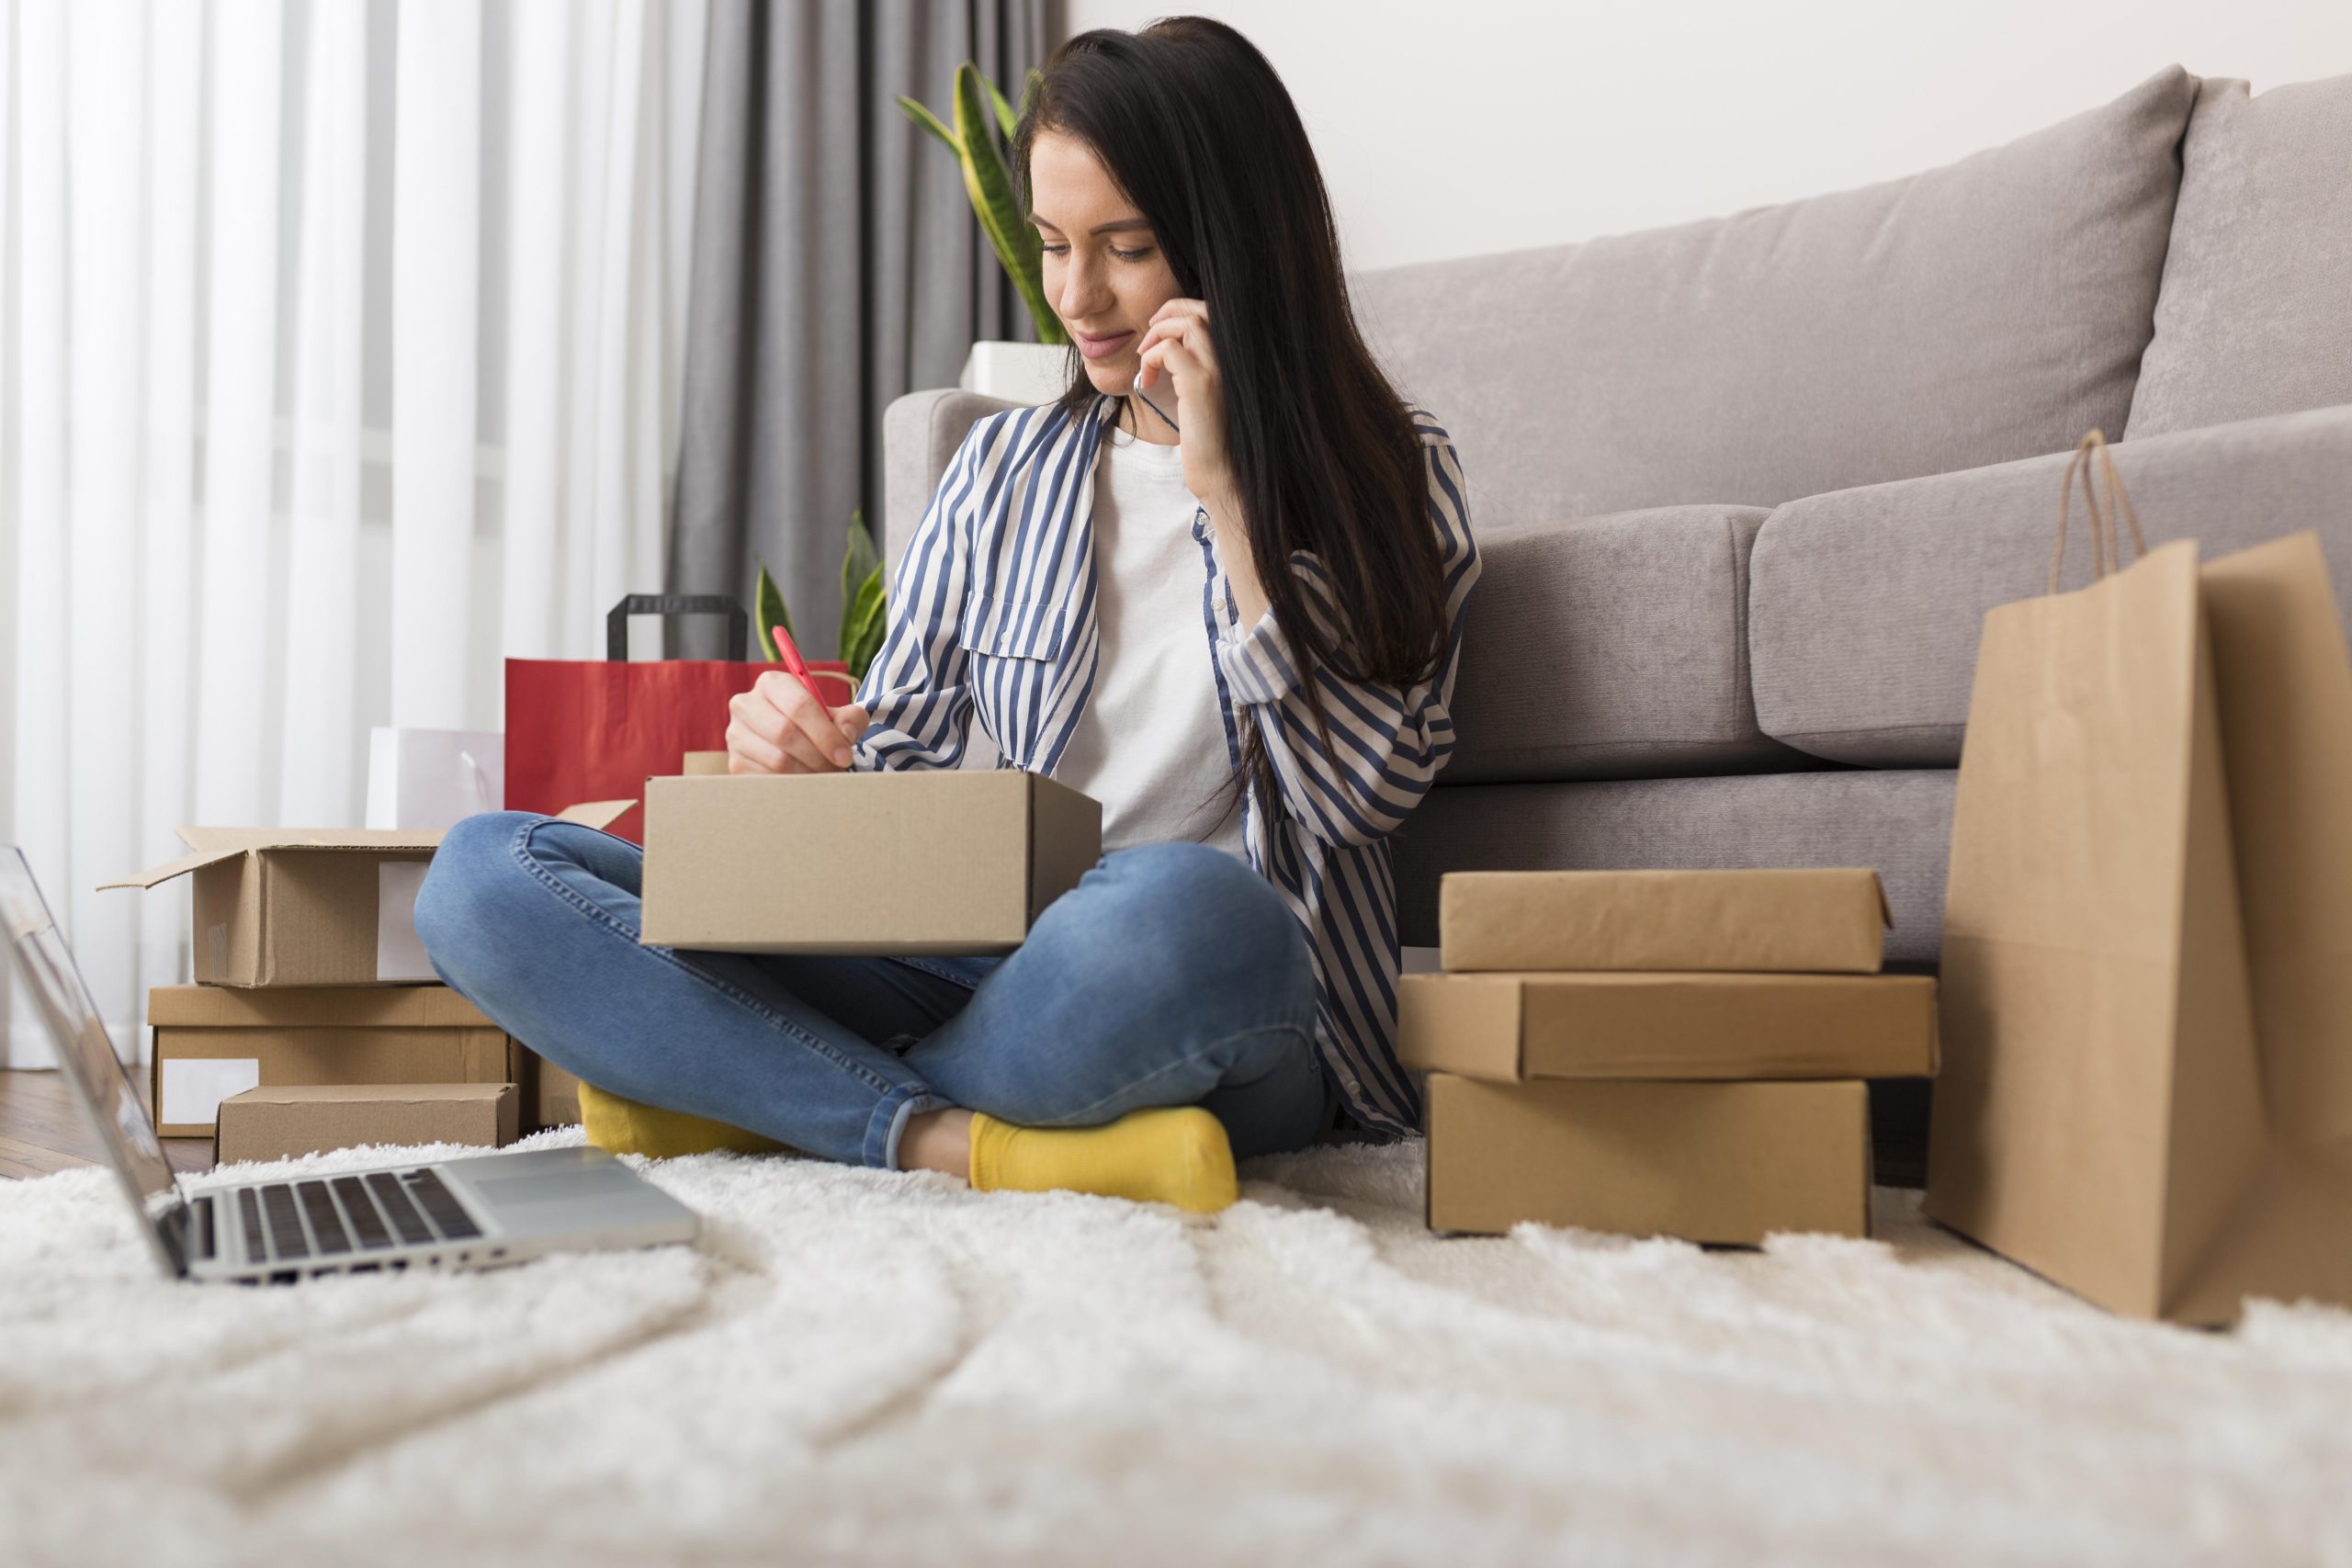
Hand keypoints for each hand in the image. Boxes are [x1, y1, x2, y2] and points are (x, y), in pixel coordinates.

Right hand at [726, 671, 867, 773]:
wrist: (792, 744)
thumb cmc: (817, 726)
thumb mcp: (839, 716)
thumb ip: (852, 719)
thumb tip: (845, 735)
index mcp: (772, 683)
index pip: (799, 706)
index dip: (825, 734)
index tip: (845, 756)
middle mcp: (746, 704)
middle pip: (785, 733)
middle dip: (818, 756)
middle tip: (837, 769)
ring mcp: (735, 734)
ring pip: (776, 760)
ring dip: (808, 773)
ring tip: (825, 775)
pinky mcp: (735, 763)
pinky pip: (767, 780)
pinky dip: (792, 786)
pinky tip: (805, 782)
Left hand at [1133, 297, 1236, 510]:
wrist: (1222, 471)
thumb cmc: (1210, 439)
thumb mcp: (1203, 396)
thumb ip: (1193, 369)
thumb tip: (1167, 347)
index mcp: (1233, 359)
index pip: (1210, 312)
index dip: (1182, 310)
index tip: (1161, 327)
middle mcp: (1230, 358)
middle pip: (1200, 309)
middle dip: (1169, 311)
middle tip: (1149, 329)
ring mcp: (1217, 368)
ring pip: (1186, 323)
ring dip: (1157, 334)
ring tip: (1145, 358)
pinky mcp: (1200, 383)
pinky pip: (1168, 349)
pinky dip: (1150, 358)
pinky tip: (1147, 380)